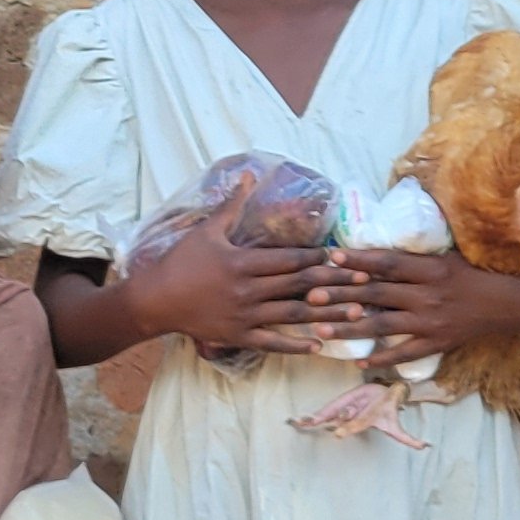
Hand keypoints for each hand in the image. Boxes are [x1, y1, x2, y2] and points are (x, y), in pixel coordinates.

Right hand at [122, 207, 345, 356]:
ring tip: (354, 312)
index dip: (319, 257)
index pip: (290, 259)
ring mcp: (245, 315)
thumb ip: (233, 204)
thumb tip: (249, 174)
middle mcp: (249, 290)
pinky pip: (272, 342)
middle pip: (299, 285)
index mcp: (243, 262)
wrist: (155, 300)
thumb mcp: (207, 230)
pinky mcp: (238, 335)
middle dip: (335, 282)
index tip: (344, 256)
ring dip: (326, 313)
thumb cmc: (180, 262)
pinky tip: (319, 344)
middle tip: (364, 281)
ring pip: (293, 314)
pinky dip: (295, 345)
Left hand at [312, 247, 519, 362]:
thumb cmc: (469, 275)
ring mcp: (430, 322)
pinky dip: (381, 358)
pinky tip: (357, 361)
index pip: (387, 263)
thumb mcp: (444, 257)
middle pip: (376, 294)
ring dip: (349, 328)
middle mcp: (427, 295)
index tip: (330, 257)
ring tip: (320, 329)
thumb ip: (411, 257)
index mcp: (430, 269)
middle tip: (310, 296)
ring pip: (382, 325)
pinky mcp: (435, 343)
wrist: (506, 304)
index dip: (358, 259)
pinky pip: (404, 353)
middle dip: (341, 295)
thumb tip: (370, 251)